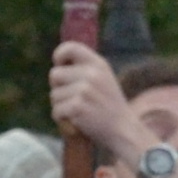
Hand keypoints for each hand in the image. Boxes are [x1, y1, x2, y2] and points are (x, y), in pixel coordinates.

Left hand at [47, 40, 144, 163]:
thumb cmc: (109, 106)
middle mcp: (91, 74)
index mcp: (98, 64)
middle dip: (58, 88)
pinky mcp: (77, 106)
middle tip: (73, 99)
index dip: (59, 56)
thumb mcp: (104, 79)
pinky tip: (76, 122)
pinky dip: (62, 119)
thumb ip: (85, 69)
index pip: (70, 48)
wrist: (123, 130)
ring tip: (79, 112)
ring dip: (61, 106)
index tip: (60, 66)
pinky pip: (56, 110)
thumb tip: (58, 64)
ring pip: (54, 95)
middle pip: (55, 74)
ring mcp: (84, 90)